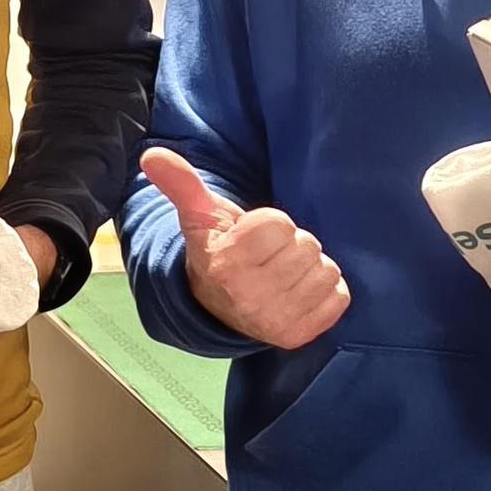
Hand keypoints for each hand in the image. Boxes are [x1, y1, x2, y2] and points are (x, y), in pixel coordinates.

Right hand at [139, 147, 347, 349]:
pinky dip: (326, 291)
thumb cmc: (217, 250)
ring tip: (283, 274)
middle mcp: (250, 298)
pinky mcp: (300, 335)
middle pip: (306, 245)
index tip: (252, 239)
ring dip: (310, 268)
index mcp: (226, 265)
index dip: (269, 225)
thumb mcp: (199, 217)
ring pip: (325, 270)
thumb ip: (181, 183)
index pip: (278, 223)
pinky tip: (299, 293)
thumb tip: (152, 155)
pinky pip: (339, 297)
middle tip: (269, 258)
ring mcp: (276, 321)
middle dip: (291, 246)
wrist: (218, 306)